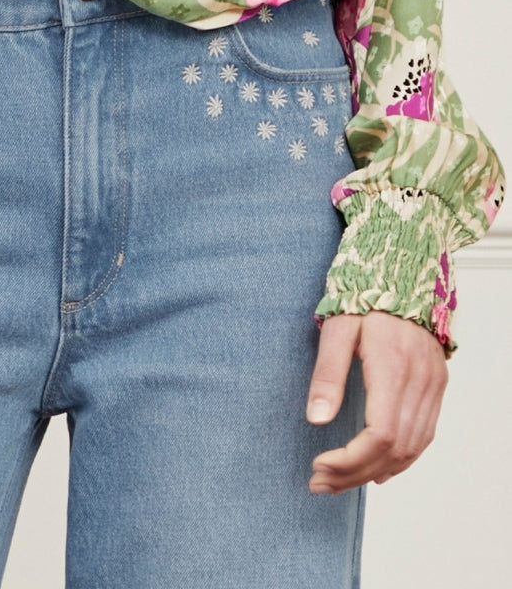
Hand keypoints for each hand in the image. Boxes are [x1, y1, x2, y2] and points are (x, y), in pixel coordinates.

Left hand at [305, 310, 447, 492]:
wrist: (402, 271)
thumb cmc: (364, 296)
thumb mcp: (336, 328)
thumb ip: (328, 374)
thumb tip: (316, 420)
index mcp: (392, 367)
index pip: (379, 435)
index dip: (350, 459)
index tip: (318, 466)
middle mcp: (419, 382)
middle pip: (394, 450)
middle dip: (355, 473)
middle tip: (320, 482)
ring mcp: (433, 385)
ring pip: (412, 448)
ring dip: (375, 471)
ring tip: (339, 480)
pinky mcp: (437, 385)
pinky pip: (424, 435)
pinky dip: (401, 459)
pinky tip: (377, 467)